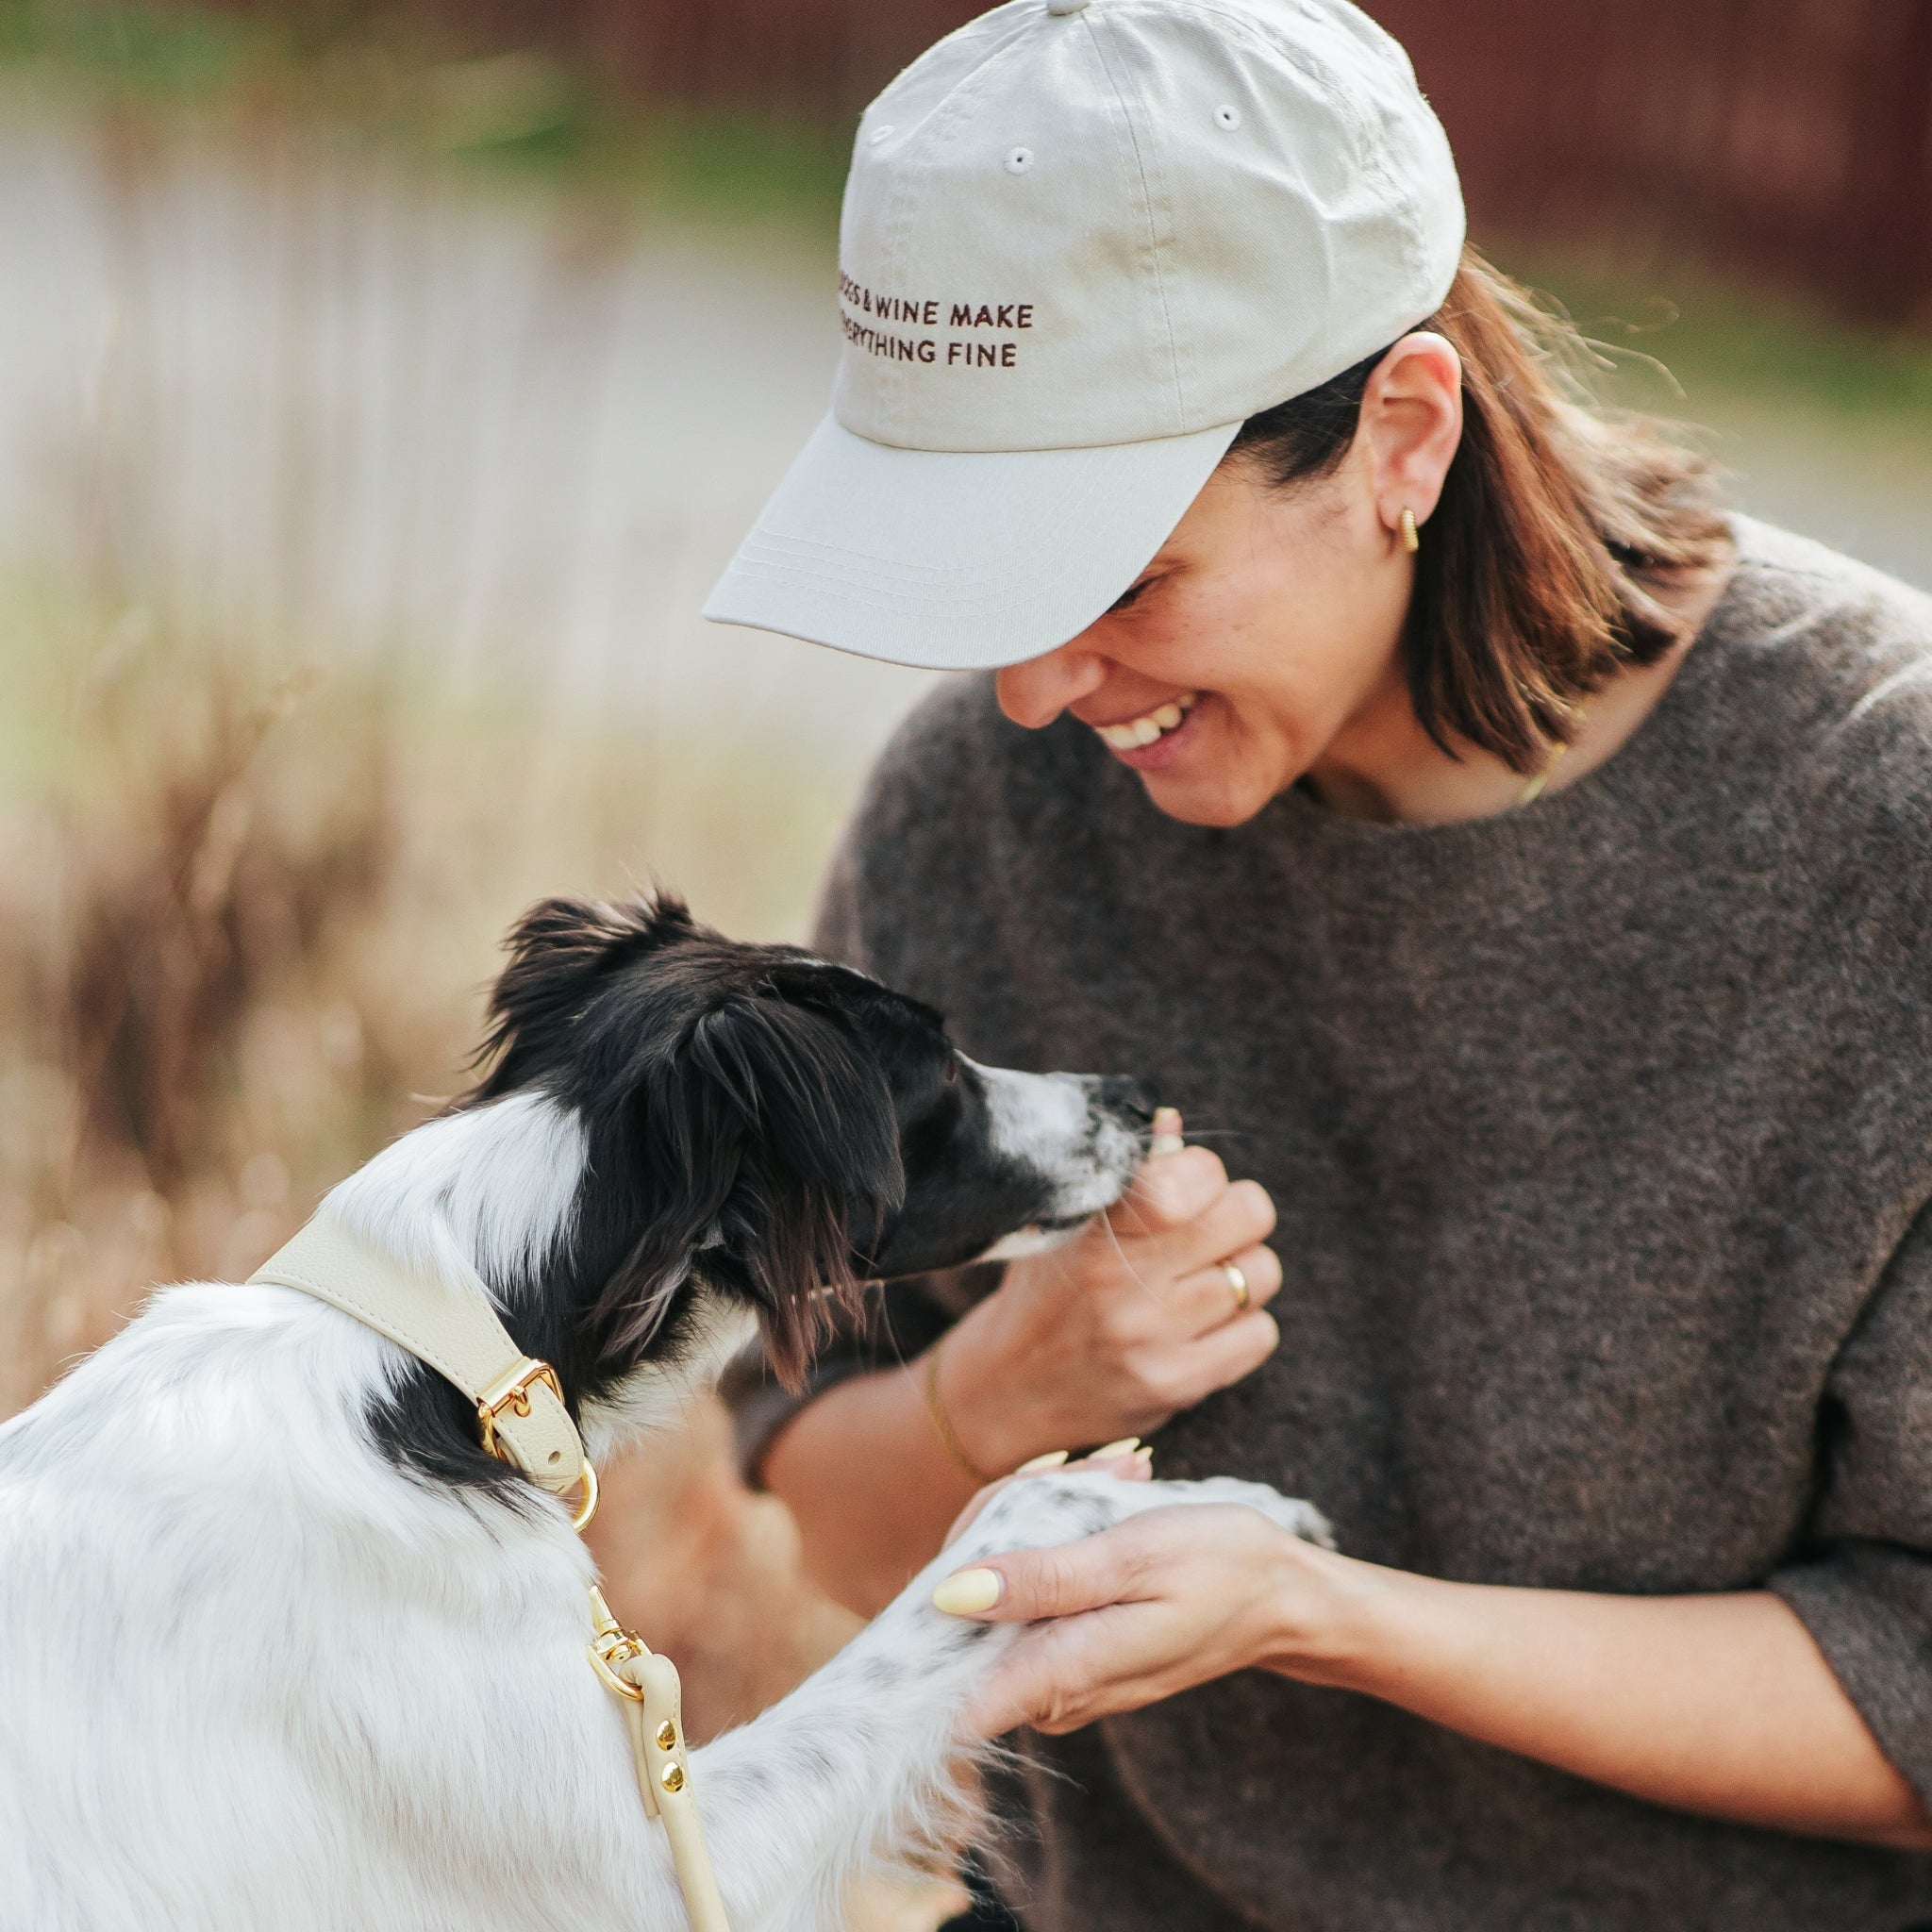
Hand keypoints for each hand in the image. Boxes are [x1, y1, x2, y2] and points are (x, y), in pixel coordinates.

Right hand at [935, 1141, 1281, 1472]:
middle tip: (1208, 1233)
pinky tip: (1203, 1327)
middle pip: (1249, 1214)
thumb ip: (1127, 1174)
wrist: (1008, 1390)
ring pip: (1261, 1274)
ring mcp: (1150, 1337)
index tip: (1187, 1189)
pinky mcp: (1174, 1385)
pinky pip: (1260, 1335)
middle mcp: (1121, 1281)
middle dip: (1237, 1215)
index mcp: (1095, 1227)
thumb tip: (1175, 1124)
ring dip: (1242, 1272)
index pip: (1197, 1174)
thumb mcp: (1066, 1222)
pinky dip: (1244, 1326)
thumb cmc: (1047, 1290)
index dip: (1205, 1174)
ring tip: (1201, 1281)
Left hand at [941, 1501, 1350, 1735]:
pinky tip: (1113, 1491)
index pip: (945, 1681)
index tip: (985, 1535)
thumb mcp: (1133, 1560)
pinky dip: (1062, 1526)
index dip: (936, 1606)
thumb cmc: (1220, 1571)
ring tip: (1117, 1474)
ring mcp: (1056, 1668)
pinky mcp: (1068, 1644)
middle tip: (1093, 1470)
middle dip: (1014, 1517)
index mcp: (1056, 1676)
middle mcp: (1046, 1687)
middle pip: (969, 1600)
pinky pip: (1033, 1580)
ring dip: (1045, 1509)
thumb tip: (952, 1597)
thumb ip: (1042, 1583)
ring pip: (1001, 1577)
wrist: (1282, 1594)